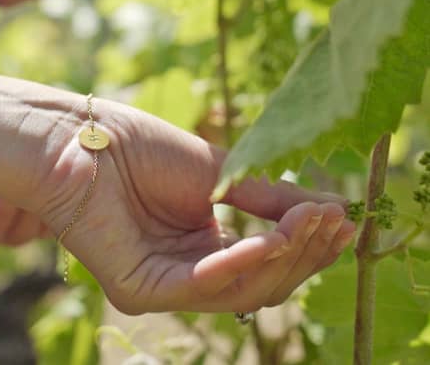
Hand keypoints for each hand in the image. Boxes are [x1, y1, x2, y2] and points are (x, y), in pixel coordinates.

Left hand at [37, 100, 355, 313]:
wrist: (85, 138)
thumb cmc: (144, 149)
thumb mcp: (220, 174)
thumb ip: (269, 198)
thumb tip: (333, 209)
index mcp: (207, 243)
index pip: (267, 259)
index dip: (307, 242)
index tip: (344, 217)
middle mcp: (188, 270)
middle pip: (261, 282)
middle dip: (302, 252)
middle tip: (332, 220)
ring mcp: (164, 284)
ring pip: (239, 291)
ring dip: (279, 257)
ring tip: (309, 223)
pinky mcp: (140, 290)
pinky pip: (199, 286)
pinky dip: (237, 263)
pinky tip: (266, 239)